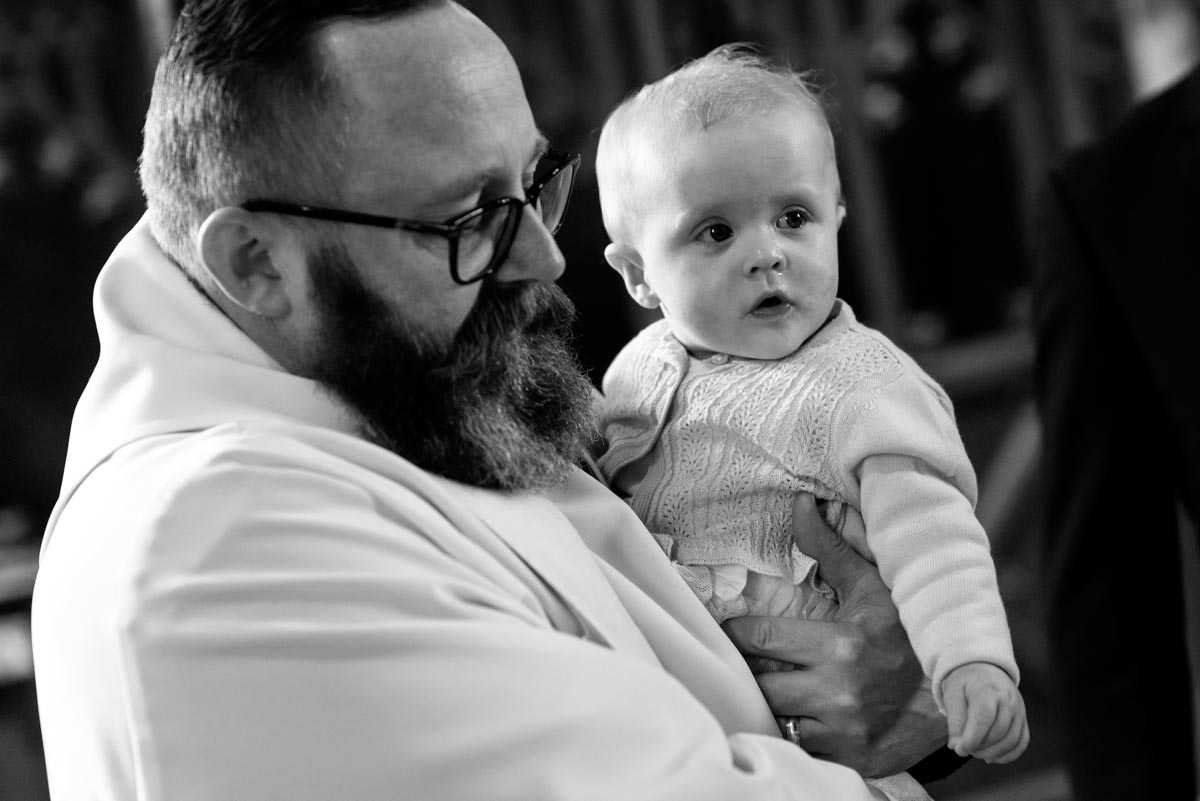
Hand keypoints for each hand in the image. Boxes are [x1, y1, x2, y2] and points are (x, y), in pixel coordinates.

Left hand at [722, 493, 946, 777]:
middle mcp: (838, 692)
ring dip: (767, 701)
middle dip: (747, 669)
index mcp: (840, 646)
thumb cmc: (905, 636)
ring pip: (774, 717)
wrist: (956, 698)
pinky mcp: (849, 760)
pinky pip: (798, 746)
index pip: (759, 638)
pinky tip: (798, 713)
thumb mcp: (871, 588)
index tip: (728, 629)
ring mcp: (843, 731)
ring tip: (772, 682)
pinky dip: (791, 731)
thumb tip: (799, 505)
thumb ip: (829, 549)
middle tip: (744, 658)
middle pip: (759, 682)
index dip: (735, 633)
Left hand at [943, 662, 1028, 763]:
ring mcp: (1019, 709)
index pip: (984, 718)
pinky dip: (1008, 754)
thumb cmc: (965, 682)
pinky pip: (1022, 742)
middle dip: (980, 747)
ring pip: (1011, 740)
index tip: (959, 749)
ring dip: (993, 753)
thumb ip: (955, 721)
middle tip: (963, 749)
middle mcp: (1008, 699)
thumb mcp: (952, 695)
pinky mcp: (1023, 719)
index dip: (972, 738)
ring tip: (975, 752)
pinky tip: (991, 758)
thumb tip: (957, 747)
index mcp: (988, 689)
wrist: (984, 667)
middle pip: (998, 731)